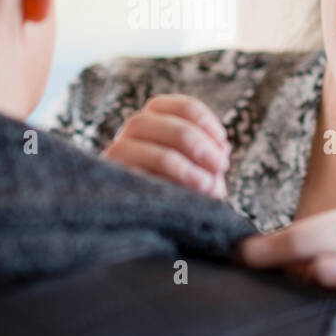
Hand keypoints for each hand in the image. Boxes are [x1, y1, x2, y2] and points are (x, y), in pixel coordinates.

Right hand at [101, 94, 230, 197]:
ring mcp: (116, 159)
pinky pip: (129, 177)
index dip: (202, 118)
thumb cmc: (189, 193)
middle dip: (190, 139)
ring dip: (176, 163)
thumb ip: (212, 158)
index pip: (175, 107)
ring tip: (205, 184)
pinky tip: (180, 195)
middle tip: (219, 164)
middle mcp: (131, 135)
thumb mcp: (204, 172)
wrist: (168, 228)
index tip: (223, 141)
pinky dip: (157, 181)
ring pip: (135, 147)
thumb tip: (220, 150)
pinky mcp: (112, 183)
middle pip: (150, 120)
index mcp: (156, 122)